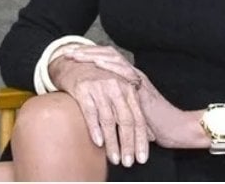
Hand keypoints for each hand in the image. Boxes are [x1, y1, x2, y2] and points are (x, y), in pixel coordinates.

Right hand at [48, 48, 149, 166]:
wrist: (76, 63)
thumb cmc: (101, 81)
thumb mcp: (120, 91)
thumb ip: (131, 110)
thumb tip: (147, 135)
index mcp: (129, 88)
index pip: (138, 118)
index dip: (141, 139)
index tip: (142, 157)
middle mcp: (117, 87)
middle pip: (126, 121)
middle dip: (128, 144)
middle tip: (129, 162)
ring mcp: (100, 88)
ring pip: (109, 120)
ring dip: (112, 142)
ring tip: (114, 158)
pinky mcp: (83, 89)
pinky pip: (91, 112)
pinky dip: (95, 128)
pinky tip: (98, 143)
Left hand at [66, 47, 191, 149]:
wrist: (175, 129)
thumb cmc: (153, 125)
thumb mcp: (128, 114)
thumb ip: (115, 109)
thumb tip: (95, 113)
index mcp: (128, 79)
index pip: (108, 60)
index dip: (90, 56)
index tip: (72, 55)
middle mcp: (133, 75)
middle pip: (109, 55)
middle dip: (88, 52)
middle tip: (68, 52)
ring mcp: (138, 79)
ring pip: (115, 60)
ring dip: (95, 56)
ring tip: (78, 55)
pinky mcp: (143, 87)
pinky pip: (125, 72)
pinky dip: (111, 66)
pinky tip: (98, 63)